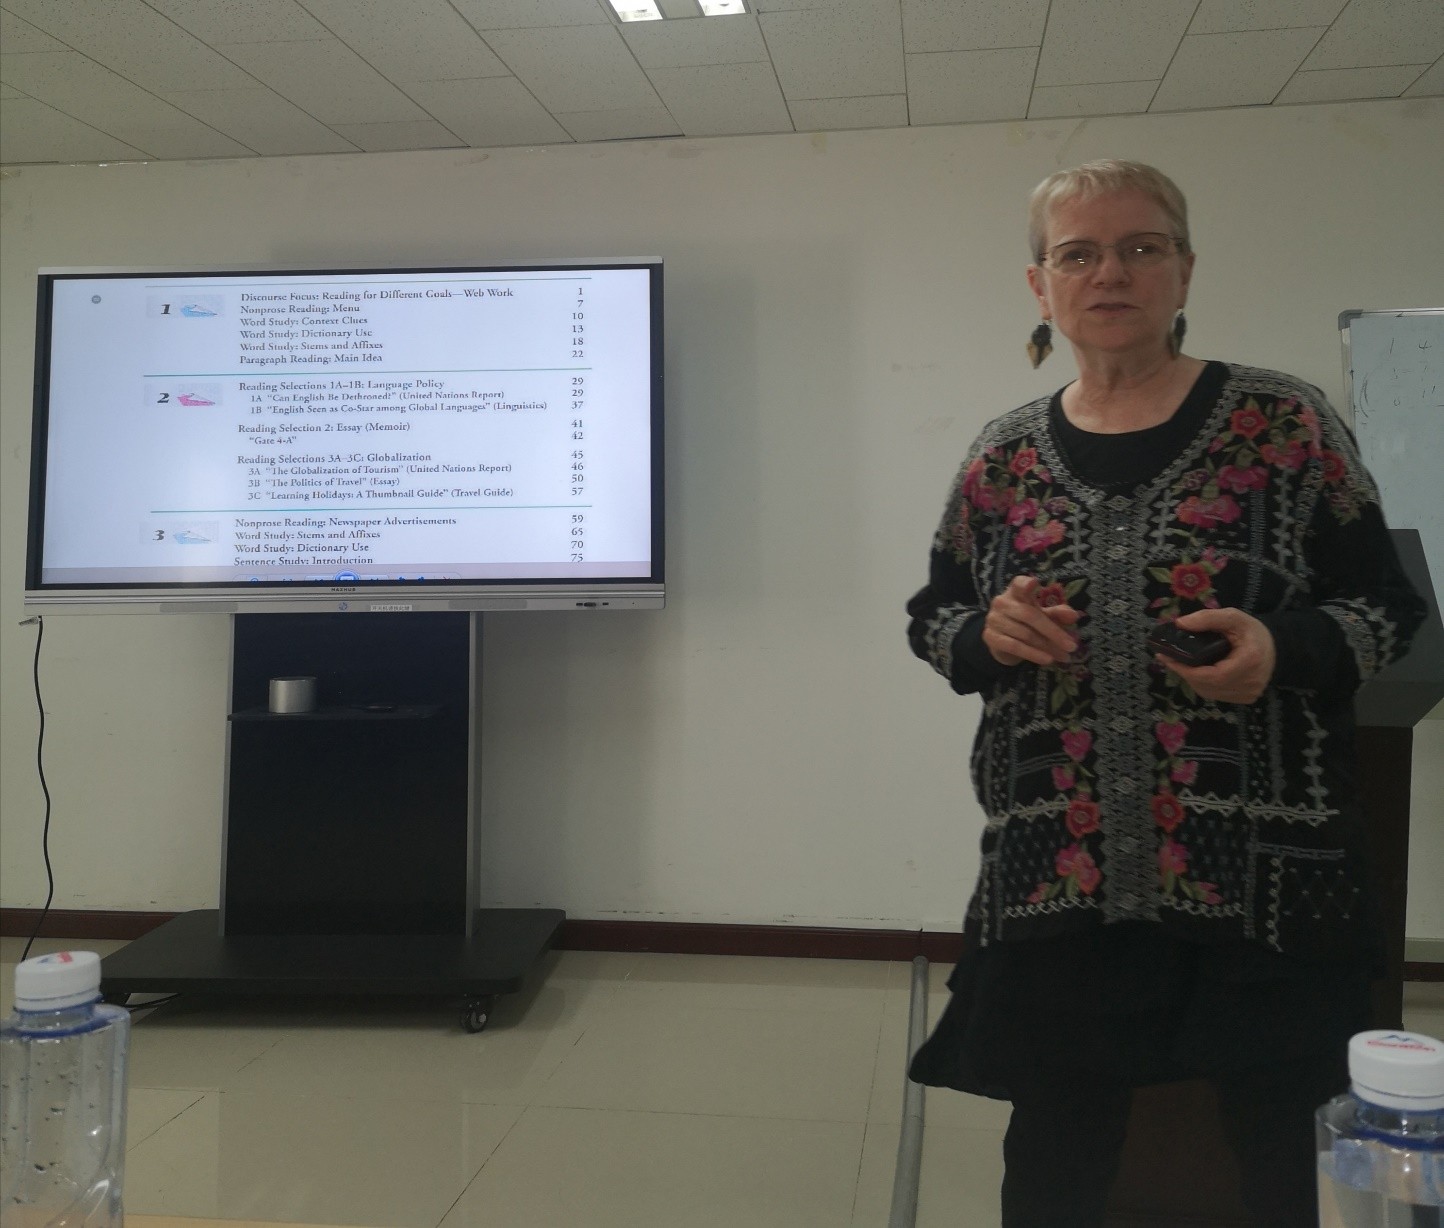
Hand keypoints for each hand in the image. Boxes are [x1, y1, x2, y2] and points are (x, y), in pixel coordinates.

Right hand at [983, 575, 1079, 666]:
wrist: (1002, 641)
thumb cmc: (1026, 623)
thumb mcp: (1043, 615)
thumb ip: (1058, 614)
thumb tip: (1074, 616)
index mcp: (1015, 592)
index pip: (1018, 584)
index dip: (1025, 584)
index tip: (1035, 583)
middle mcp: (1002, 603)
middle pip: (1030, 615)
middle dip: (1053, 632)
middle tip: (1072, 646)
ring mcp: (994, 620)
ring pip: (1025, 634)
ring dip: (1047, 647)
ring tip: (1064, 657)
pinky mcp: (990, 637)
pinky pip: (1015, 646)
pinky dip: (1033, 654)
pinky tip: (1047, 660)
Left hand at [1158, 608, 1275, 702]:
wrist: (1276, 648)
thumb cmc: (1253, 632)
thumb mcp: (1233, 617)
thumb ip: (1208, 618)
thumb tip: (1180, 623)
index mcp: (1249, 662)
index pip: (1211, 675)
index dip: (1186, 670)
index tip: (1166, 657)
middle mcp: (1249, 683)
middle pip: (1207, 685)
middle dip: (1184, 672)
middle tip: (1168, 658)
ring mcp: (1247, 694)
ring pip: (1209, 692)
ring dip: (1191, 679)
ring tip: (1180, 663)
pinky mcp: (1245, 699)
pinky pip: (1216, 694)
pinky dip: (1203, 684)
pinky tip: (1196, 672)